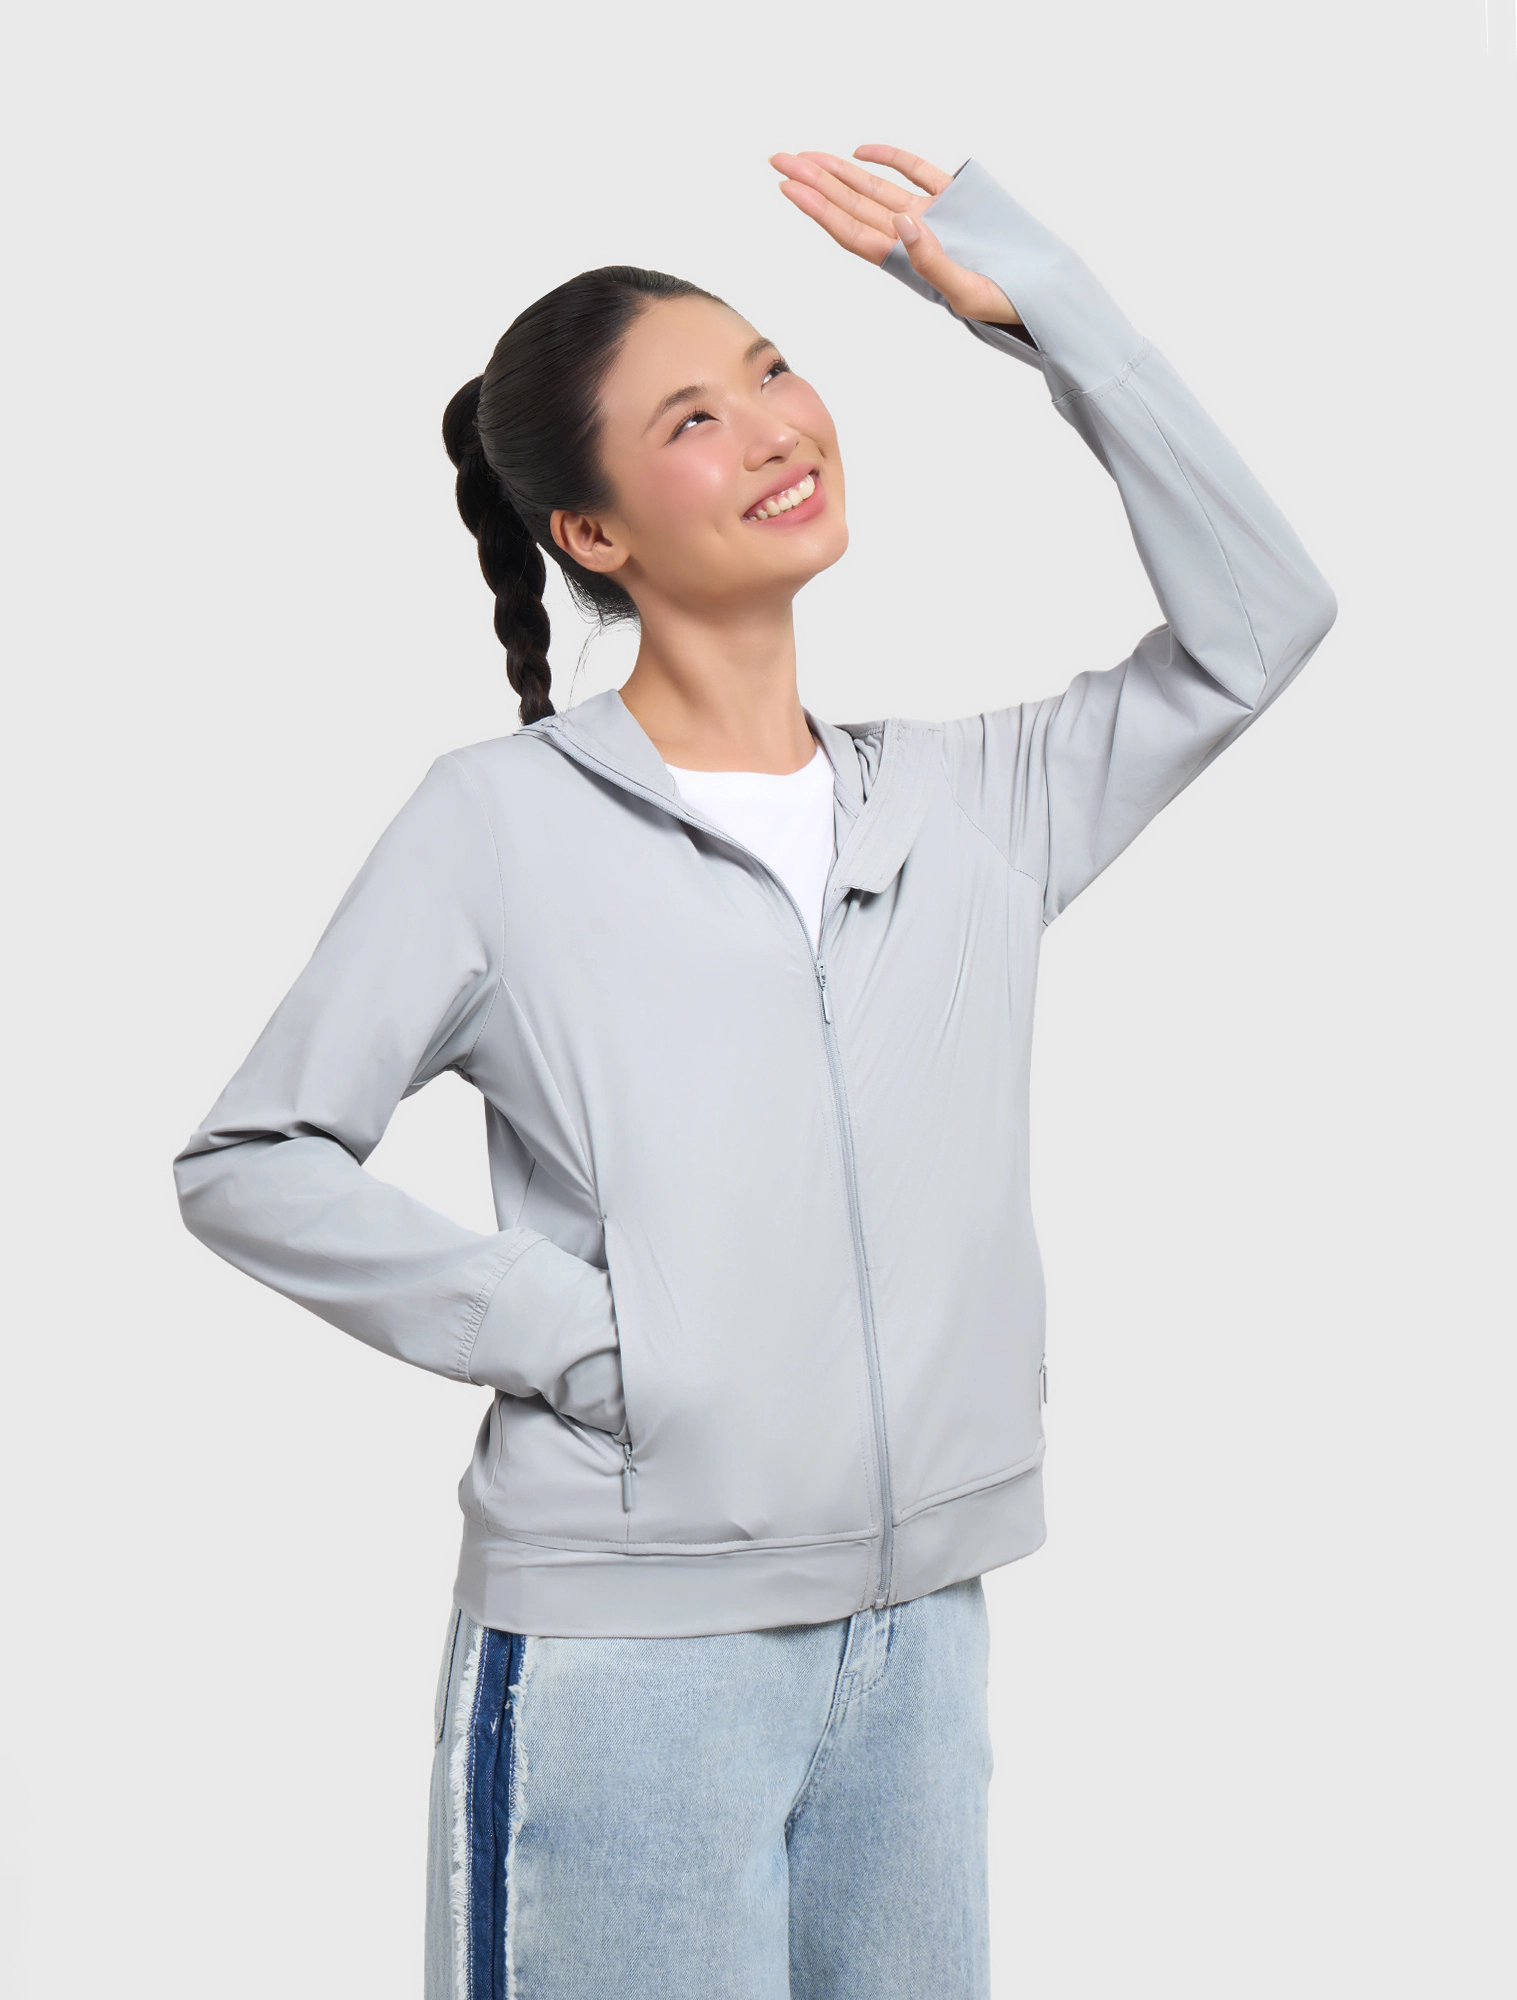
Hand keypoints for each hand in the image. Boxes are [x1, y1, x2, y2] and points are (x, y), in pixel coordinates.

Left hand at [767, 144, 1023, 327]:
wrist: (1043, 296)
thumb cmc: (1005, 306)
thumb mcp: (966, 292)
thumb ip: (932, 260)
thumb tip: (902, 221)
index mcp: (906, 262)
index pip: (851, 230)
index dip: (817, 208)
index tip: (787, 186)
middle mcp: (910, 237)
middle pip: (852, 206)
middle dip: (814, 182)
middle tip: (777, 158)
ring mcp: (931, 216)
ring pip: (874, 188)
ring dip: (839, 172)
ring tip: (804, 156)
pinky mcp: (955, 199)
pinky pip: (914, 173)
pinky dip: (888, 158)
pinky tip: (861, 150)